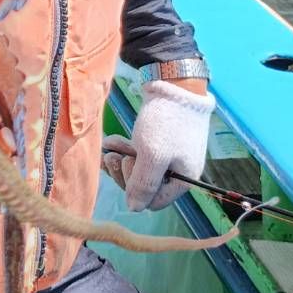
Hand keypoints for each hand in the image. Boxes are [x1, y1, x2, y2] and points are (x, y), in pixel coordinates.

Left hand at [101, 79, 214, 211]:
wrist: (174, 84)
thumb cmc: (166, 122)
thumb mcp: (153, 156)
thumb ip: (143, 185)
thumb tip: (134, 208)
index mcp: (182, 180)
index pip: (154, 202)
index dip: (136, 190)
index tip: (128, 167)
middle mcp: (177, 171)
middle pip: (144, 186)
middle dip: (124, 173)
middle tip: (113, 157)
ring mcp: (169, 155)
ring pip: (138, 169)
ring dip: (121, 160)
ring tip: (110, 148)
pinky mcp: (160, 141)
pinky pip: (139, 153)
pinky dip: (124, 148)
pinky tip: (111, 141)